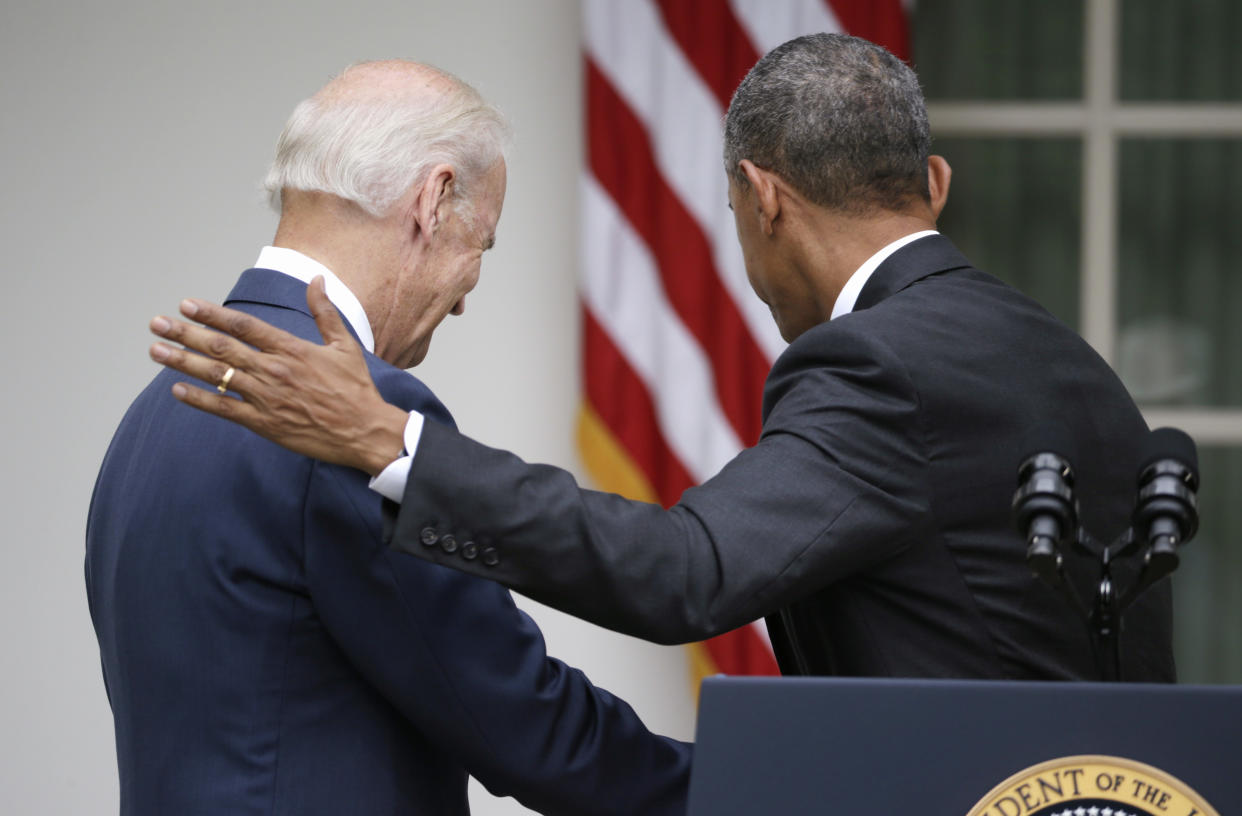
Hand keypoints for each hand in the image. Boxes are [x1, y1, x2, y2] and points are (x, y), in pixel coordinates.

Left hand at [149, 276, 410, 475]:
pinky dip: (199, 399)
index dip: (212, 314)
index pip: (244, 326)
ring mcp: (267, 398)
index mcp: (292, 349)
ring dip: (183, 362)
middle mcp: (275, 371)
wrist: (364, 431)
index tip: (187, 304)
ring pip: (218, 376)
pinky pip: (224, 409)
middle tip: (157, 323)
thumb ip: (325, 312)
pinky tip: (176, 390)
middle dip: (185, 333)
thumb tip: (316, 280)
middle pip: (221, 348)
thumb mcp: (345, 345)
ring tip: (157, 351)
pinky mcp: (265, 424)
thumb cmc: (356, 389)